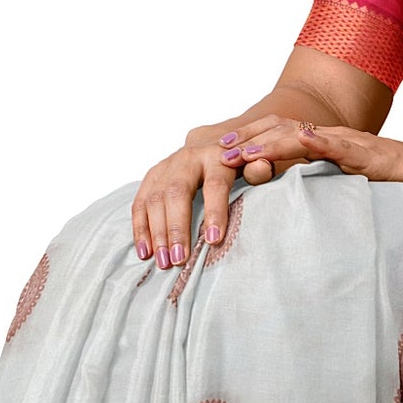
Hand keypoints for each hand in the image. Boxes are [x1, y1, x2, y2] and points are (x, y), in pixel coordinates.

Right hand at [130, 122, 253, 267]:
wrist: (214, 141)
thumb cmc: (237, 161)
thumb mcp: (253, 163)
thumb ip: (258, 169)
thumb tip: (262, 168)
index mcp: (216, 155)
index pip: (215, 184)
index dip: (215, 211)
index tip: (214, 240)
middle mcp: (188, 158)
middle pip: (177, 192)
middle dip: (176, 228)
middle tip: (179, 259)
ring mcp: (167, 166)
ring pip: (155, 198)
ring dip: (157, 233)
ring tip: (163, 262)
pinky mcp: (153, 176)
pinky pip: (140, 202)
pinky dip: (141, 228)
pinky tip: (145, 251)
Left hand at [218, 114, 402, 220]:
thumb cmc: (371, 177)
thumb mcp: (330, 178)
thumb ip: (303, 177)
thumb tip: (271, 191)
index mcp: (312, 140)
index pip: (272, 133)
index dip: (244, 139)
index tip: (217, 151)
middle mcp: (322, 134)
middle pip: (278, 129)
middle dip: (246, 139)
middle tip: (218, 152)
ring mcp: (341, 141)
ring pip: (300, 135)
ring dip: (271, 142)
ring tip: (247, 152)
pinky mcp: (361, 153)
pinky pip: (338, 145)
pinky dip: (319, 141)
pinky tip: (302, 139)